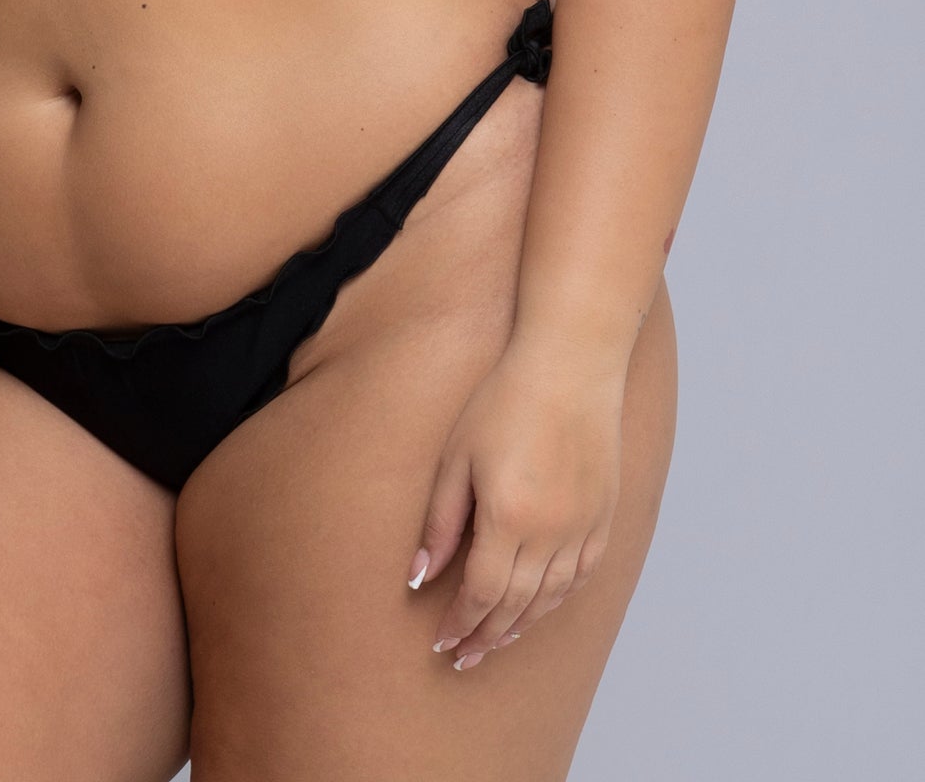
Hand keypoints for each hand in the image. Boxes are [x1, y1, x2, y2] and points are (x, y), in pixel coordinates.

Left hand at [408, 338, 625, 665]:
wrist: (571, 364)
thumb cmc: (504, 399)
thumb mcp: (457, 455)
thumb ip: (440, 520)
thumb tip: (418, 574)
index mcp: (509, 519)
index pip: (482, 594)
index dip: (460, 624)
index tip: (442, 644)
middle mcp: (552, 533)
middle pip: (517, 607)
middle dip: (487, 636)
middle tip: (464, 658)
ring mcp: (584, 527)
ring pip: (552, 598)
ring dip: (523, 625)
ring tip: (497, 640)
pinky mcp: (605, 516)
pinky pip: (582, 575)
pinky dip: (559, 599)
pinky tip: (542, 606)